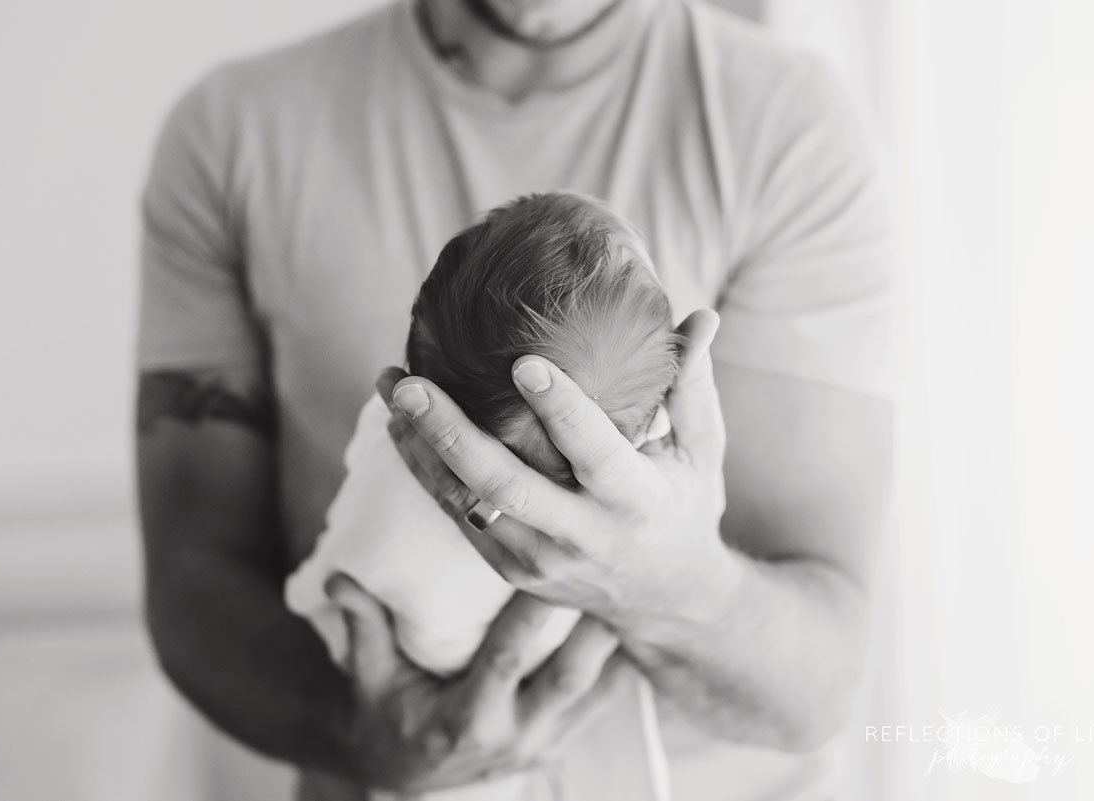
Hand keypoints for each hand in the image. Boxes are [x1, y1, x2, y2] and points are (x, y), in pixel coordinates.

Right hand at [325, 574, 634, 792]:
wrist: (400, 770)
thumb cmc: (383, 713)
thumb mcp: (367, 675)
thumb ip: (362, 626)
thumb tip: (338, 580)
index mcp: (466, 719)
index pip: (505, 660)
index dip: (530, 616)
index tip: (550, 565)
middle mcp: (512, 736)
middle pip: (567, 677)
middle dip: (596, 629)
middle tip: (620, 574)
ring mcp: (541, 744)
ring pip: (594, 693)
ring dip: (618, 647)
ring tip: (643, 594)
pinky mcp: (557, 742)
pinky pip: (599, 706)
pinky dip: (622, 671)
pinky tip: (642, 631)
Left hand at [378, 309, 732, 638]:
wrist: (665, 601)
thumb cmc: (684, 507)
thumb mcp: (702, 452)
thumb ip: (693, 385)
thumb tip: (701, 315)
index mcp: (635, 501)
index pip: (595, 454)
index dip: (561, 410)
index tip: (523, 361)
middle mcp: (583, 537)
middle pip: (507, 485)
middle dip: (451, 433)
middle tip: (411, 383)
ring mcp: (540, 560)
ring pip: (469, 505)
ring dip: (421, 447)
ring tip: (391, 389)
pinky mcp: (511, 571)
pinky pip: (459, 519)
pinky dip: (425, 473)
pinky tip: (400, 428)